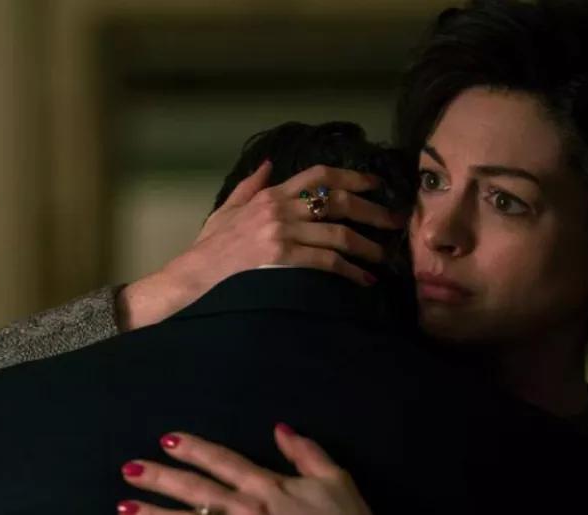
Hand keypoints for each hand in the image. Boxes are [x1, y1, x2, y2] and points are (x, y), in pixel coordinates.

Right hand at [117, 161, 404, 330]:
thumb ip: (249, 185)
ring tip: (383, 257)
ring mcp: (281, 232)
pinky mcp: (282, 258)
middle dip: (372, 211)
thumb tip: (266, 163)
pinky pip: (327, 261)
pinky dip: (350, 271)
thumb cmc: (210, 248)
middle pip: (338, 201)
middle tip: (394, 223)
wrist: (193, 276)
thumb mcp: (227, 209)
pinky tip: (363, 280)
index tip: (375, 185)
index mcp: (270, 194)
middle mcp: (279, 208)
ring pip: (338, 233)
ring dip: (367, 246)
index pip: (319, 174)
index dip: (352, 176)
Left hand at [117, 423, 372, 514]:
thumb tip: (280, 428)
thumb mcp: (336, 482)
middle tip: (129, 470)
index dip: (194, 449)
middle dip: (160, 480)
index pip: (223, 462)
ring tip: (123, 508)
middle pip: (195, 492)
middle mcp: (247, 511)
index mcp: (268, 488)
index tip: (166, 440)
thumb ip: (307, 453)